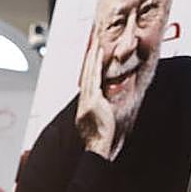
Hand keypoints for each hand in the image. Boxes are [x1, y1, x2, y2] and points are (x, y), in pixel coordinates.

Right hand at [75, 31, 116, 159]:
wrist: (97, 147)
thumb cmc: (101, 137)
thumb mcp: (100, 119)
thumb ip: (101, 107)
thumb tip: (106, 98)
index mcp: (85, 105)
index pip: (87, 82)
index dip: (89, 69)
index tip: (91, 57)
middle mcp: (84, 101)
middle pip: (86, 75)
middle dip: (89, 59)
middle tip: (92, 44)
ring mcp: (87, 101)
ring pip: (89, 74)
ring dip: (93, 59)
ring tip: (96, 46)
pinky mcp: (93, 102)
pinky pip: (94, 80)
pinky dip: (96, 67)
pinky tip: (99, 57)